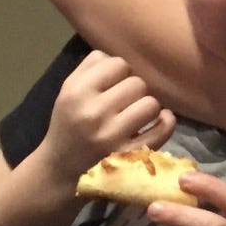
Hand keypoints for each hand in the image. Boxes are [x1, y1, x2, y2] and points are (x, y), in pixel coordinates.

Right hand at [40, 49, 176, 194]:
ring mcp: (112, 136)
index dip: (119, 73)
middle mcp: (93, 113)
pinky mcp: (129, 156)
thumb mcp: (68, 92)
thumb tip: (119, 55)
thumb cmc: (68, 125)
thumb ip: (91, 67)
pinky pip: (163, 129)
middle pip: (137, 83)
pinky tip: (158, 122)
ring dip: (147, 108)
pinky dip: (166, 123)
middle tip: (125, 103)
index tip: (113, 85)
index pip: (117, 63)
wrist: (60, 170)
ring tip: (136, 115)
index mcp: (76, 92)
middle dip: (133, 91)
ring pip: (151, 104)